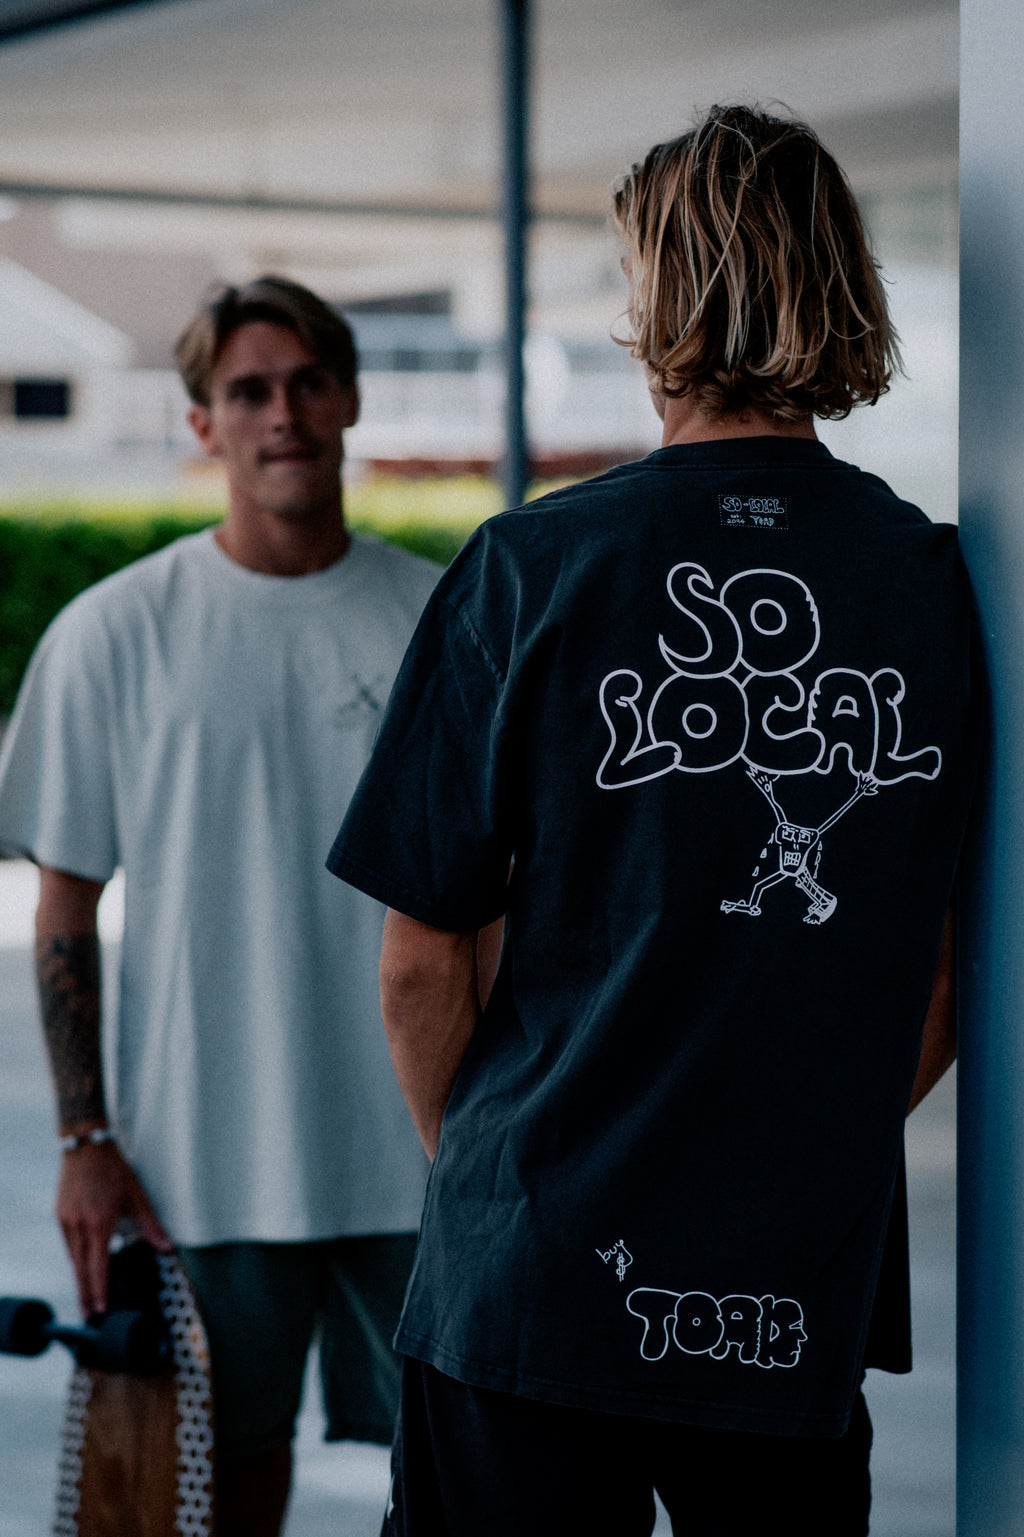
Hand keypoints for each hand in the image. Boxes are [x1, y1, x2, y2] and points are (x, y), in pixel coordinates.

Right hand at [56, 1141, 171, 1315]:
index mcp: (100, 1222)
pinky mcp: (60, 1215)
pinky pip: (68, 1243)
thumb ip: (151, 1225)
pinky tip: (83, 1266)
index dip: (100, 1289)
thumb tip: (167, 1248)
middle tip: (89, 1317)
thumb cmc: (115, 1169)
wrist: (86, 1145)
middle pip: (81, 1269)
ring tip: (87, 1298)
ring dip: (80, 1278)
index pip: (99, 1265)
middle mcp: (80, 1225)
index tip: (101, 1309)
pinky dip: (76, 1257)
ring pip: (73, 1257)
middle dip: (86, 1294)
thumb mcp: (137, 1195)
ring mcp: (67, 1220)